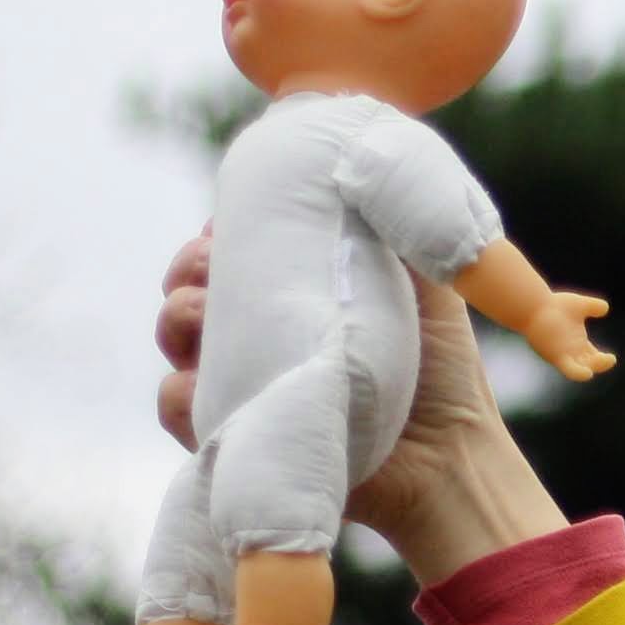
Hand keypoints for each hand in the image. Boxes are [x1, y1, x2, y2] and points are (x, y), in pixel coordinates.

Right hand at [145, 229, 562, 585]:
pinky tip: (201, 382)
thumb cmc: (443, 371)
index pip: (231, 247)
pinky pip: (177, 407)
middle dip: (189, 266)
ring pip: (174, 336)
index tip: (230, 224)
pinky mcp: (238, 434)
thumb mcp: (423, 279)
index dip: (222, 231)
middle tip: (210, 267)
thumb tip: (357, 165)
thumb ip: (391, 225)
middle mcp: (264, 334)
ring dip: (177, 317)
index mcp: (296, 290)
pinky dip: (178, 392)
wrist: (450, 459)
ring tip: (203, 319)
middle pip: (190, 284)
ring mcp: (246, 382)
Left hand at [524, 288, 615, 380]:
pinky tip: (587, 373)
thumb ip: (593, 306)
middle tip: (609, 358)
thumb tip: (605, 308)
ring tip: (604, 360)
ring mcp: (564, 355)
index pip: (593, 358)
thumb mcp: (579, 305)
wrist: (533, 305)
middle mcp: (571, 352)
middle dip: (601, 364)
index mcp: (577, 343)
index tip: (610, 358)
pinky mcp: (556, 356)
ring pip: (583, 368)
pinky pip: (569, 370)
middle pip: (590, 364)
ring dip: (594, 367)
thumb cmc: (552, 304)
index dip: (603, 361)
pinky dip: (578, 374)